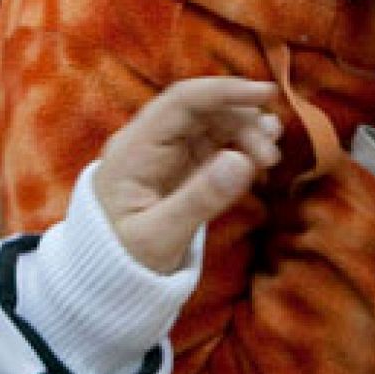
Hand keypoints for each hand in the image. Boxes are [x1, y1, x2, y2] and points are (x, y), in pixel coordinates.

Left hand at [94, 78, 281, 272]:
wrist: (103, 282)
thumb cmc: (123, 261)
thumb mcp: (160, 237)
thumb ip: (200, 199)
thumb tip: (242, 160)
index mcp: (134, 149)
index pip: (182, 101)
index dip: (225, 91)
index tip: (267, 94)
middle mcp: (149, 142)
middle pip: (202, 110)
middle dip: (242, 121)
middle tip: (270, 158)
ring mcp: (166, 153)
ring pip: (212, 125)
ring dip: (246, 132)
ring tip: (271, 156)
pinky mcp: (181, 168)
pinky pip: (215, 145)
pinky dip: (241, 145)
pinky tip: (261, 155)